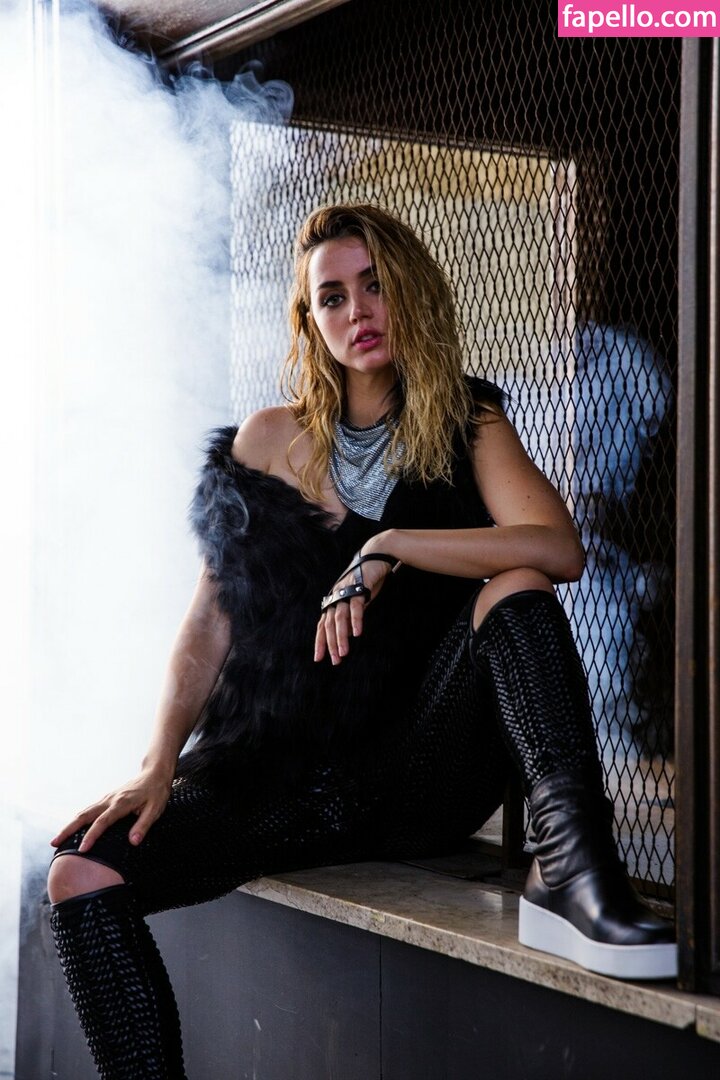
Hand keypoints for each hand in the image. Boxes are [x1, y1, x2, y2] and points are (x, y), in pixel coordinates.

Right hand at [50, 767, 173, 852]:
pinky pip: (89, 810)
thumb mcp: (155, 809)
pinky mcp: (107, 799)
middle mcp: (110, 800)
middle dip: (68, 829)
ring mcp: (107, 798)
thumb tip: (133, 842)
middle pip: (84, 815)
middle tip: (54, 843)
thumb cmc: (156, 792)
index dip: (91, 836)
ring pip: (84, 812)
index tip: (82, 850)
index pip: (102, 822)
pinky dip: (77, 820)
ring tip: (57, 839)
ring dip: (69, 825)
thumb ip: (144, 825)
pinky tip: (72, 829)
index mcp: (121, 803)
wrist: (154, 773)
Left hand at [314, 534, 398, 664]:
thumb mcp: (357, 600)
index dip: (320, 641)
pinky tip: (357, 634)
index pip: (323, 625)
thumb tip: (348, 632)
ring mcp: (346, 592)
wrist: (376, 555)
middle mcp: (336, 596)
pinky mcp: (359, 588)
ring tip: (343, 652)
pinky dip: (356, 621)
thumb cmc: (366, 579)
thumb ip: (351, 614)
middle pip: (329, 624)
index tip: (319, 658)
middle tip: (334, 660)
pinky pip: (356, 607)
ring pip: (340, 618)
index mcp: (334, 600)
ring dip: (341, 637)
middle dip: (330, 644)